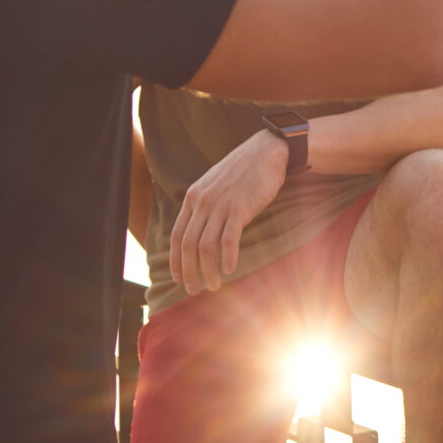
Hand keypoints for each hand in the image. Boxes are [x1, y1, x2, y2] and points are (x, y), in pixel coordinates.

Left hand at [167, 130, 289, 295]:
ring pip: (206, 247)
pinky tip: (230, 269)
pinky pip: (229, 239)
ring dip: (207, 271)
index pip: (177, 236)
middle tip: (193, 290)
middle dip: (188, 272)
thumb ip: (205, 205)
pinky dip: (227, 258)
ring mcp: (220, 205)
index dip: (176, 260)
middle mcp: (202, 202)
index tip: (179, 278)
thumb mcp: (215, 185)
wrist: (267, 151)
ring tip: (213, 286)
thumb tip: (200, 230)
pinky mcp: (240, 208)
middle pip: (188, 245)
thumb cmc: (244, 171)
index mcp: (193, 198)